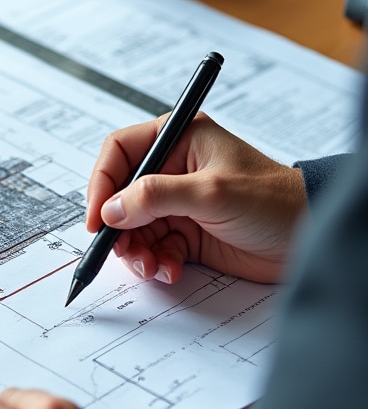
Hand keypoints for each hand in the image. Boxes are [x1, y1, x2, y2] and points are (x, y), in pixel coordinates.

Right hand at [88, 113, 306, 283]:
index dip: (102, 183)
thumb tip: (111, 209)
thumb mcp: (211, 192)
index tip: (97, 216)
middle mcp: (174, 168)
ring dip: (136, 250)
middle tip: (122, 250)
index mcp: (179, 139)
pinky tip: (171, 269)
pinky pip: (153, 247)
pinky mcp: (186, 232)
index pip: (120, 152)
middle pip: (120, 195)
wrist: (310, 238)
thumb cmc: (274, 201)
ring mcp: (178, 202)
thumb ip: (155, 196)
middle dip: (119, 227)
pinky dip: (155, 262)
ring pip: (133, 227)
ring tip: (152, 266)